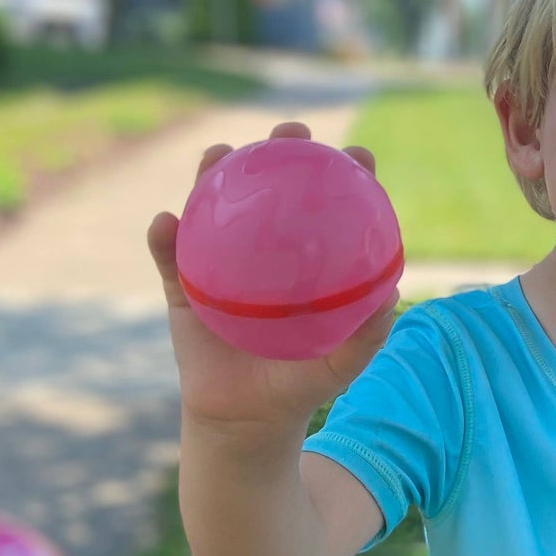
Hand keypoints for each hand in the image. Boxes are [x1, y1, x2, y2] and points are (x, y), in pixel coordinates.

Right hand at [147, 121, 398, 434]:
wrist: (242, 421)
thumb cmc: (296, 388)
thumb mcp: (336, 368)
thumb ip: (364, 339)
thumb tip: (391, 297)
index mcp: (305, 262)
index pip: (329, 207)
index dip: (345, 175)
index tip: (358, 155)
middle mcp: (264, 251)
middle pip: (270, 187)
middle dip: (279, 149)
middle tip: (288, 134)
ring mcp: (220, 262)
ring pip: (213, 206)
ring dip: (211, 172)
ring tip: (218, 154)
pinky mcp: (182, 285)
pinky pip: (169, 256)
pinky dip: (164, 236)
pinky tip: (166, 221)